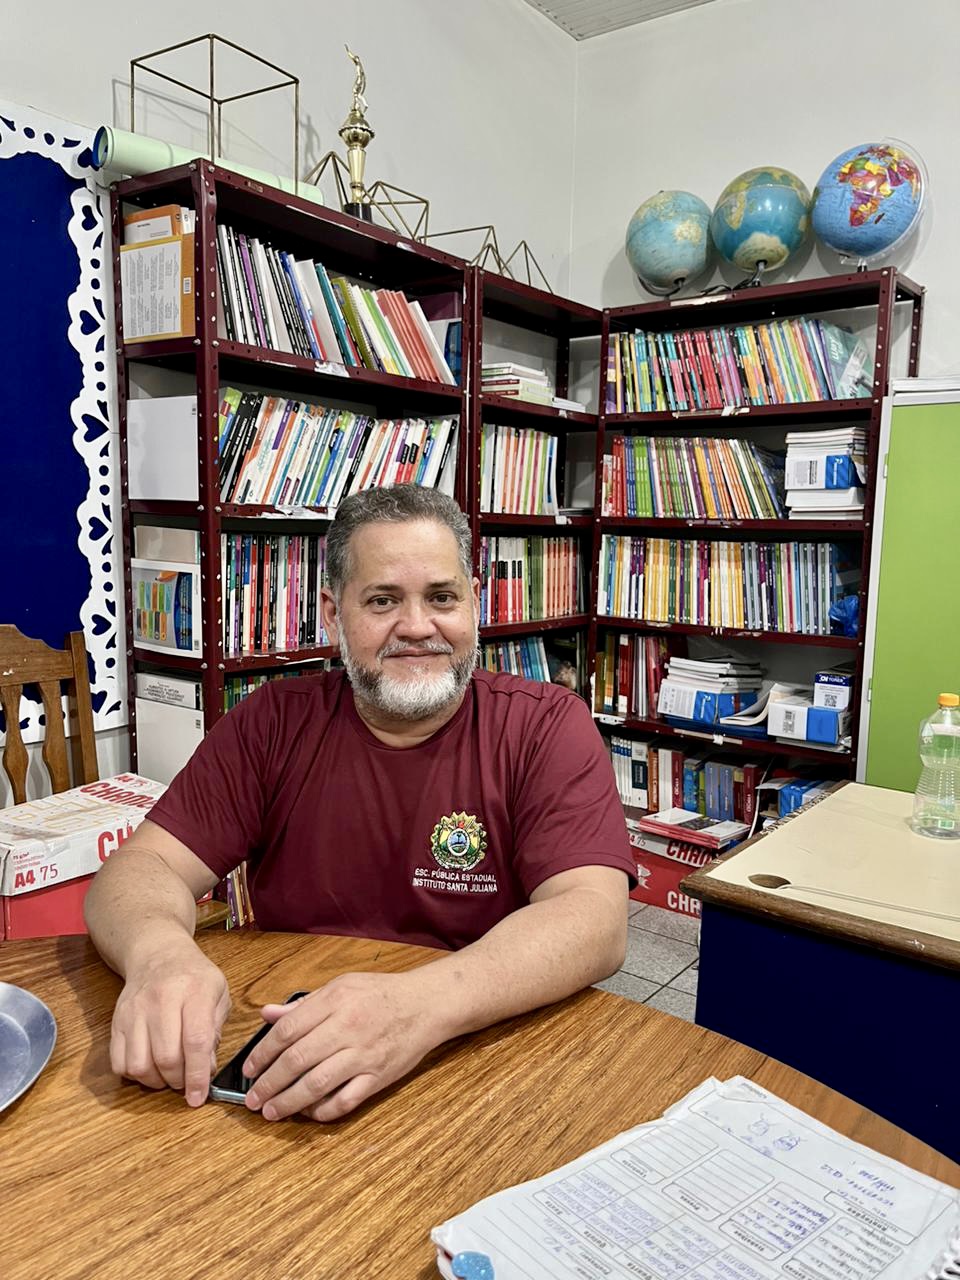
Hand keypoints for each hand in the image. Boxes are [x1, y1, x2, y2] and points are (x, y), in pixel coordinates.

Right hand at [110, 941, 230, 1106]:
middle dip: (179, 1081)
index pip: (195, 1041)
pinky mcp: (116, 1022)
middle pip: (166, 1057)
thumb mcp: (218, 992)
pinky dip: (134, 1075)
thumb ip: (216, 1030)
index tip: (199, 1097)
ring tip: (169, 1075)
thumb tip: (206, 1068)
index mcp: (194, 991)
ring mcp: (134, 1011)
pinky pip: (118, 1062)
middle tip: (187, 1082)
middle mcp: (161, 1000)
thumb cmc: (193, 976)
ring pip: (139, 1064)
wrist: (157, 954)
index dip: (198, 1075)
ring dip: (156, 1081)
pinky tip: (150, 1067)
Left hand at [242, 970, 443, 1121]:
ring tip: (271, 1112)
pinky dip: (324, 1111)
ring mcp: (363, 1054)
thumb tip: (267, 1014)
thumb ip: (303, 1004)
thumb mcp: (342, 986)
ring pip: (317, 1084)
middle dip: (269, 1083)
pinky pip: (346, 1100)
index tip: (249, 1069)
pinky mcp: (379, 1076)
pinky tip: (309, 1113)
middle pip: (297, 1060)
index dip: (263, 1053)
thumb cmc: (381, 993)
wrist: (426, 1004)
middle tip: (253, 1099)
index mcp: (335, 1000)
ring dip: (289, 1102)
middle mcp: (347, 1027)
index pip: (288, 1030)